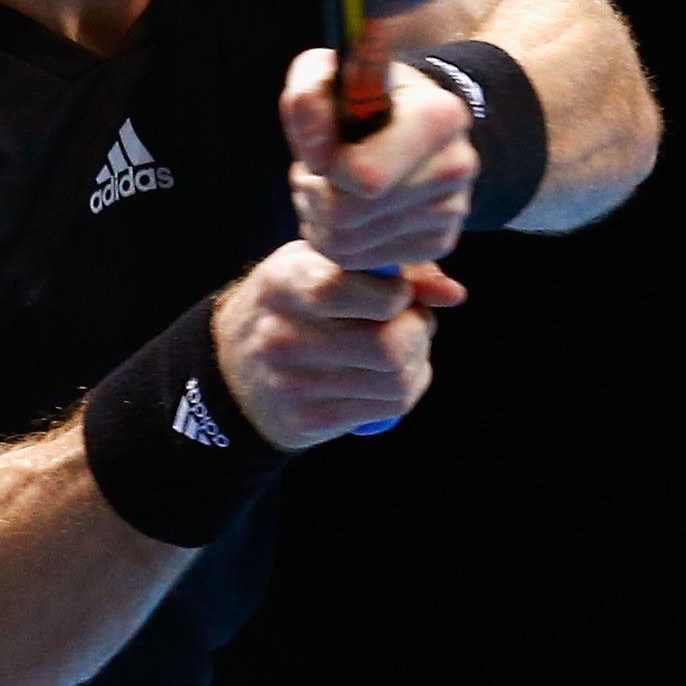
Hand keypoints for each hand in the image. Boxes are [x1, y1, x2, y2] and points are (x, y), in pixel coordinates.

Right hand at [212, 241, 465, 453]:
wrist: (231, 366)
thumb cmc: (293, 303)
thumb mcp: (322, 266)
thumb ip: (388, 269)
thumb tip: (454, 294)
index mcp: (283, 283)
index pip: (357, 291)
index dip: (397, 293)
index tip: (395, 292)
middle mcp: (284, 335)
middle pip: (389, 347)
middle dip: (418, 331)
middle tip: (411, 321)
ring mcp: (295, 383)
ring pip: (397, 381)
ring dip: (418, 361)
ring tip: (403, 346)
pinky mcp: (310, 419)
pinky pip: (390, 408)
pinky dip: (407, 388)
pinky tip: (392, 373)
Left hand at [280, 48, 478, 269]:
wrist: (406, 119)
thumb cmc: (359, 96)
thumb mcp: (325, 76)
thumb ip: (308, 98)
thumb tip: (316, 153)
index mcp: (439, 116)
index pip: (365, 176)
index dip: (324, 168)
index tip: (320, 150)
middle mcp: (457, 165)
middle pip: (348, 214)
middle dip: (313, 195)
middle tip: (313, 173)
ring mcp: (453, 208)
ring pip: (348, 244)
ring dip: (318, 219)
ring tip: (326, 187)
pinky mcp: (439, 241)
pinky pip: (362, 261)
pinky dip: (338, 241)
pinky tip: (345, 209)